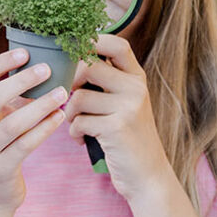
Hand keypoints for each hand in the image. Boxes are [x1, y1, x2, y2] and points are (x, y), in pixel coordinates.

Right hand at [0, 48, 68, 210]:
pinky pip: (25, 145)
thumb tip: (41, 63)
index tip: (24, 53)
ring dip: (39, 106)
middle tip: (47, 69)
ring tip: (61, 93)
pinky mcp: (0, 169)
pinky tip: (60, 116)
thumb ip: (9, 95)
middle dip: (21, 81)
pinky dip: (44, 129)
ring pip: (12, 124)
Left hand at [66, 34, 166, 200]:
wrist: (147, 175)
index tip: (74, 51)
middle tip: (70, 100)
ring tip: (76, 124)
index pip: (117, 44)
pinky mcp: (117, 127)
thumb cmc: (127, 138)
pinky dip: (74, 132)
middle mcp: (136, 88)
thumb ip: (107, 83)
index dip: (93, 41)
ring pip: (78, 97)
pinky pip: (79, 121)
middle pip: (88, 67)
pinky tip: (82, 139)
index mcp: (137, 78)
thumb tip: (69, 62)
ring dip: (69, 114)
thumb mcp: (124, 104)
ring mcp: (129, 107)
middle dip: (69, 84)